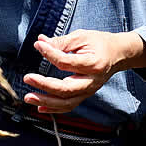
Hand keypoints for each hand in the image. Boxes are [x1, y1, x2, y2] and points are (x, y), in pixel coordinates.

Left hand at [23, 30, 145, 113]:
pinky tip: (39, 107)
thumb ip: (61, 42)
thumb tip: (40, 42)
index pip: (67, 63)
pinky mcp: (84, 95)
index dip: (50, 54)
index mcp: (93, 64)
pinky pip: (69, 106)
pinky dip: (54, 109)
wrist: (118, 54)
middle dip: (45, 86)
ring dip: (46, 102)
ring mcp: (89, 91)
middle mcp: (92, 81)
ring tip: (28, 97)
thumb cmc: (99, 43)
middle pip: (67, 89)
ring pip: (67, 102)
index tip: (39, 45)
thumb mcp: (82, 37)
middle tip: (27, 78)